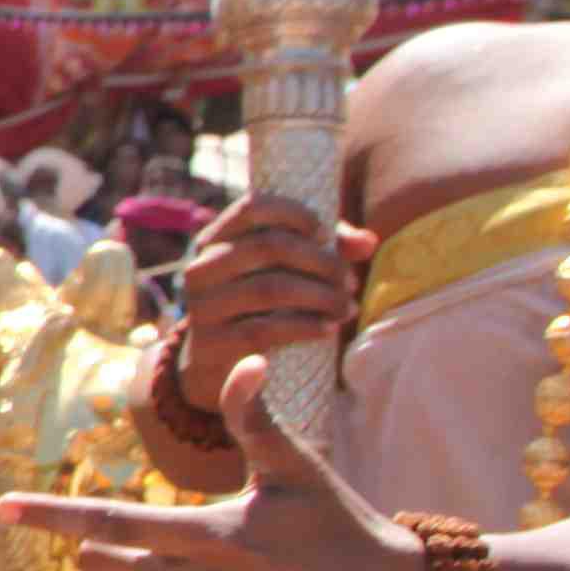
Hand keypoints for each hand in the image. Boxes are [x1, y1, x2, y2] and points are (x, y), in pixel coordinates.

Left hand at [0, 349, 427, 570]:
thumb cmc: (335, 522)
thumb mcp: (295, 467)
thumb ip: (256, 419)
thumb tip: (248, 359)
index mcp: (218, 538)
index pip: (113, 525)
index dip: (54, 517)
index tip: (2, 510)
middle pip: (108, 565)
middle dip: (100, 544)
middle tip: (132, 529)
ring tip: (181, 558)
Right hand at [171, 193, 367, 412]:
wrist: (216, 364)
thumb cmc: (258, 305)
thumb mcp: (281, 271)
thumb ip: (323, 249)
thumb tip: (369, 242)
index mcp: (214, 239)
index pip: (252, 207)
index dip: (294, 214)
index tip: (325, 234)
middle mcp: (200, 267)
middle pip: (268, 246)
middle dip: (320, 262)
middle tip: (350, 280)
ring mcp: (201, 306)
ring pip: (269, 288)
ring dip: (320, 297)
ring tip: (347, 307)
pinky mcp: (210, 344)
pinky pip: (264, 330)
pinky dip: (304, 328)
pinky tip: (329, 329)